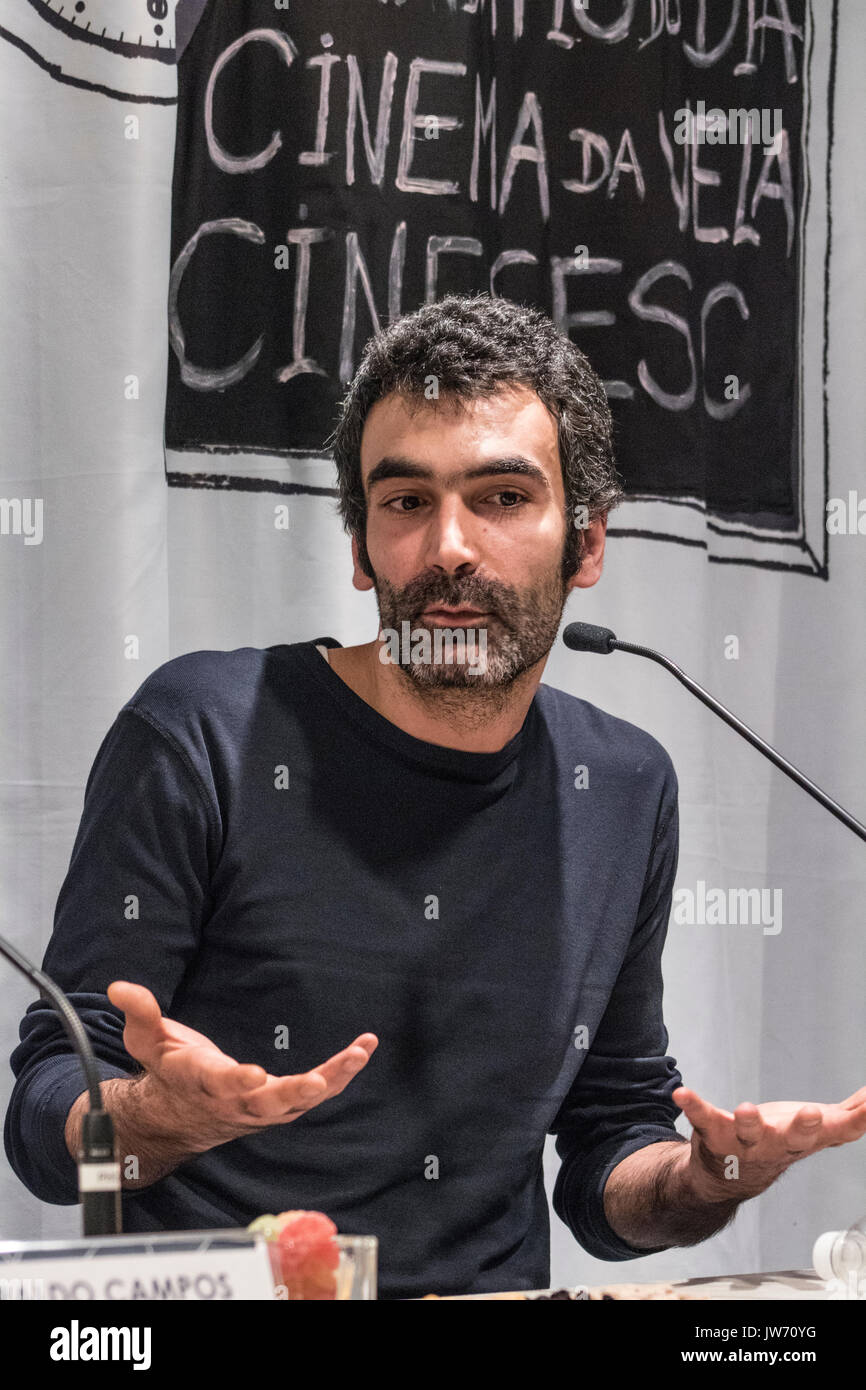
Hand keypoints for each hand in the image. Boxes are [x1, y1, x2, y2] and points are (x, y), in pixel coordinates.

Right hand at [106, 980, 378, 1151]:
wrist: (176, 1117)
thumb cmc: (168, 1070)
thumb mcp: (146, 1040)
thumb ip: (140, 1012)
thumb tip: (120, 987)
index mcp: (202, 1082)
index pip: (220, 1084)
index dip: (237, 1082)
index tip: (254, 1076)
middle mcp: (235, 1099)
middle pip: (268, 1102)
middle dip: (294, 1092)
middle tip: (320, 1081)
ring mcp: (261, 1106)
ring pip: (300, 1099)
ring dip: (333, 1079)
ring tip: (358, 1053)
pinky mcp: (281, 1103)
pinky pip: (316, 1092)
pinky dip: (341, 1075)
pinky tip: (363, 1050)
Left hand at [673, 1084, 865, 1201]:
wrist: (730, 1176)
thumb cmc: (780, 1143)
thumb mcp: (819, 1131)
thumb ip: (850, 1116)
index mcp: (802, 1142)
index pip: (828, 1133)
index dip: (845, 1121)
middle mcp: (774, 1146)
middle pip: (791, 1139)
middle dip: (803, 1128)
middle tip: (811, 1115)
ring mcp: (742, 1142)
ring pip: (747, 1133)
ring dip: (747, 1122)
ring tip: (747, 1109)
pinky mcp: (713, 1131)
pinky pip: (702, 1117)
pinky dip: (693, 1106)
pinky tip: (682, 1094)